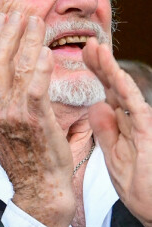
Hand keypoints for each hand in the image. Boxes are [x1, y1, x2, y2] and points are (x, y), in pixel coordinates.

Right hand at [0, 12, 74, 226]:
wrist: (34, 185)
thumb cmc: (20, 152)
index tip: (2, 21)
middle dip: (8, 32)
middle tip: (19, 15)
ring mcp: (11, 114)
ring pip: (16, 67)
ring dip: (27, 41)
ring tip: (36, 23)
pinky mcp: (33, 120)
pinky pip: (35, 87)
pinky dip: (40, 67)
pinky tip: (45, 52)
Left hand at [83, 38, 151, 226]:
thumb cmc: (137, 184)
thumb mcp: (113, 153)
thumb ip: (106, 129)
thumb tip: (96, 105)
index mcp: (120, 121)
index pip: (105, 89)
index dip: (94, 70)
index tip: (81, 52)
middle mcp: (131, 119)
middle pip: (113, 84)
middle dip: (100, 62)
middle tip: (87, 42)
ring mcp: (140, 125)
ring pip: (124, 91)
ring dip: (111, 69)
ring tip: (99, 49)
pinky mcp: (147, 135)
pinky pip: (136, 110)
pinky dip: (126, 92)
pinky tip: (117, 77)